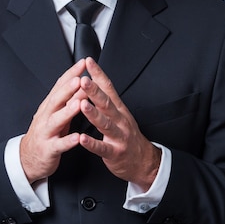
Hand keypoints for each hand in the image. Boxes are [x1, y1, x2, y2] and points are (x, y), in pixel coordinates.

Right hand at [20, 59, 87, 182]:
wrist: (28, 158)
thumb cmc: (47, 132)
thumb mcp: (56, 113)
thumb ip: (67, 99)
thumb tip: (83, 82)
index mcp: (50, 106)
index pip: (60, 86)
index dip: (71, 74)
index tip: (83, 63)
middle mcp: (46, 116)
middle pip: (57, 100)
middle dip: (68, 89)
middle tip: (80, 79)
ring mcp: (46, 132)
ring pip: (57, 120)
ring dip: (68, 111)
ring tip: (79, 104)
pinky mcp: (49, 149)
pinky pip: (59, 145)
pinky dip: (67, 141)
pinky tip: (77, 137)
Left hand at [78, 57, 161, 191]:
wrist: (143, 161)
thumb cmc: (126, 135)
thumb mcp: (120, 113)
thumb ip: (106, 99)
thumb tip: (93, 79)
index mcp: (119, 109)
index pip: (108, 87)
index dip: (98, 74)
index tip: (88, 62)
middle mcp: (120, 120)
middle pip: (106, 103)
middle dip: (95, 91)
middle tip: (83, 80)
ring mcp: (119, 136)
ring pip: (105, 124)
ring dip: (93, 114)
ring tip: (82, 105)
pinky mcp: (115, 153)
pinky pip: (102, 148)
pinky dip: (92, 143)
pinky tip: (82, 138)